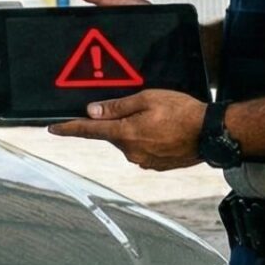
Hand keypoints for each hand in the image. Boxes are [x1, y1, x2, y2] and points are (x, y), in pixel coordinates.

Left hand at [49, 90, 206, 170]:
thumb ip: (117, 106)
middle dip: (121, 122)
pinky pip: (144, 150)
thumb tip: (93, 111)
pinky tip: (166, 132)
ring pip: (130, 142)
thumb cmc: (182, 112)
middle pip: (113, 134)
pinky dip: (150, 140)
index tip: (53, 128)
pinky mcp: (156, 165)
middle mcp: (131, 151)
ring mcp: (144, 161)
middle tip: (145, 110)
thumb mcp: (147, 99)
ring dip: (137, 131)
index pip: (89, 130)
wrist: (211, 133)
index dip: (69, 128)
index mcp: (126, 133)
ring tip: (162, 120)